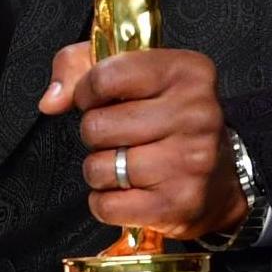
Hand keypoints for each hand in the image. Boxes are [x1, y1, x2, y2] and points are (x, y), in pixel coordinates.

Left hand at [39, 44, 245, 240]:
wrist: (219, 179)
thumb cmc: (166, 119)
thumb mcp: (129, 73)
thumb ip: (78, 66)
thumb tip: (51, 100)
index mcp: (186, 72)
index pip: (105, 76)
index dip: (88, 91)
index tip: (100, 99)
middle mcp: (196, 115)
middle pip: (97, 126)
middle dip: (96, 134)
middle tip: (122, 136)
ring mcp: (190, 162)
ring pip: (99, 167)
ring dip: (101, 169)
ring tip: (128, 163)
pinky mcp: (178, 204)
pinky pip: (107, 205)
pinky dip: (106, 202)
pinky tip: (130, 191)